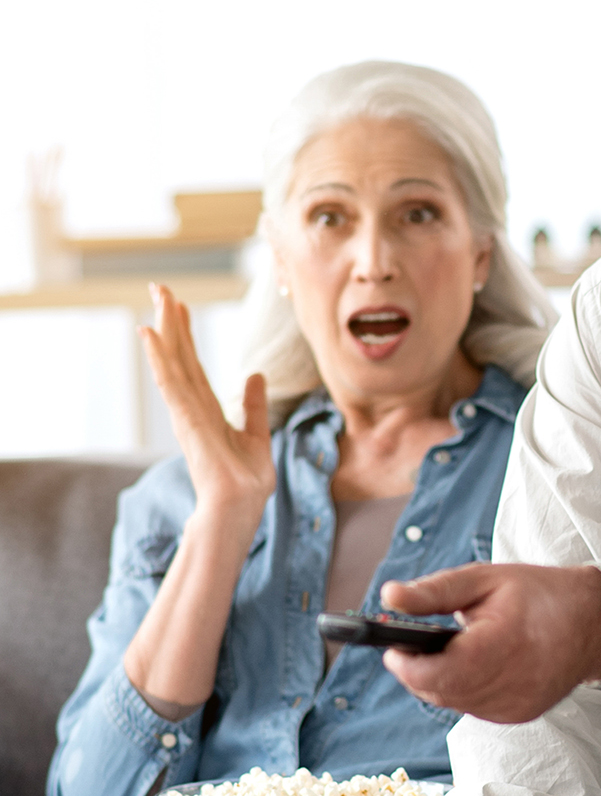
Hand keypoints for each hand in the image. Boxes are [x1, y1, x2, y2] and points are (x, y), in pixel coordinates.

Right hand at [139, 283, 274, 527]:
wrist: (239, 509)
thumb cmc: (245, 481)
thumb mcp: (256, 435)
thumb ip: (253, 406)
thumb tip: (255, 376)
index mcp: (207, 410)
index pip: (193, 364)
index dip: (185, 334)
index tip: (178, 304)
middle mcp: (192, 408)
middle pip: (179, 356)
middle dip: (171, 322)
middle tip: (160, 287)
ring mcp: (186, 414)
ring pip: (172, 362)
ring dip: (165, 329)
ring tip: (158, 298)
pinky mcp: (186, 421)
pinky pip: (170, 382)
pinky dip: (159, 357)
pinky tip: (149, 334)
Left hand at [379, 563, 600, 723]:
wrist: (594, 621)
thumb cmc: (538, 594)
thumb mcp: (484, 579)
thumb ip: (434, 591)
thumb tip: (388, 596)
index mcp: (500, 645)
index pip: (436, 673)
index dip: (406, 665)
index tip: (391, 648)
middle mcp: (510, 683)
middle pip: (440, 691)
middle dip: (418, 672)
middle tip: (411, 647)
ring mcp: (516, 705)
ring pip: (454, 703)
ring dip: (439, 682)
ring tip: (444, 652)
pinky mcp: (519, 715)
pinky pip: (474, 708)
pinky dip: (463, 690)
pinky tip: (472, 667)